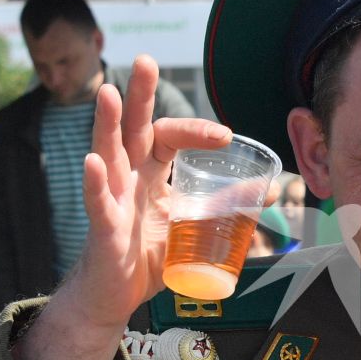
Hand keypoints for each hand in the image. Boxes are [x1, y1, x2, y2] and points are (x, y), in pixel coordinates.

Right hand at [16, 56, 231, 359]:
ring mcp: (112, 201)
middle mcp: (128, 179)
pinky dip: (97, 183)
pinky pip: (99, 203)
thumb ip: (223, 206)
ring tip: (110, 95)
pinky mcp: (103, 230)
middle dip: (139, 96)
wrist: (115, 297)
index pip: (168, 137)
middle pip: (133, 130)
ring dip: (108, 125)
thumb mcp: (191, 225)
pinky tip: (94, 163)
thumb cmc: (148, 256)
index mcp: (150, 175)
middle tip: (146, 62)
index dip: (194, 130)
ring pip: (108, 155)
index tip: (225, 136)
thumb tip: (267, 190)